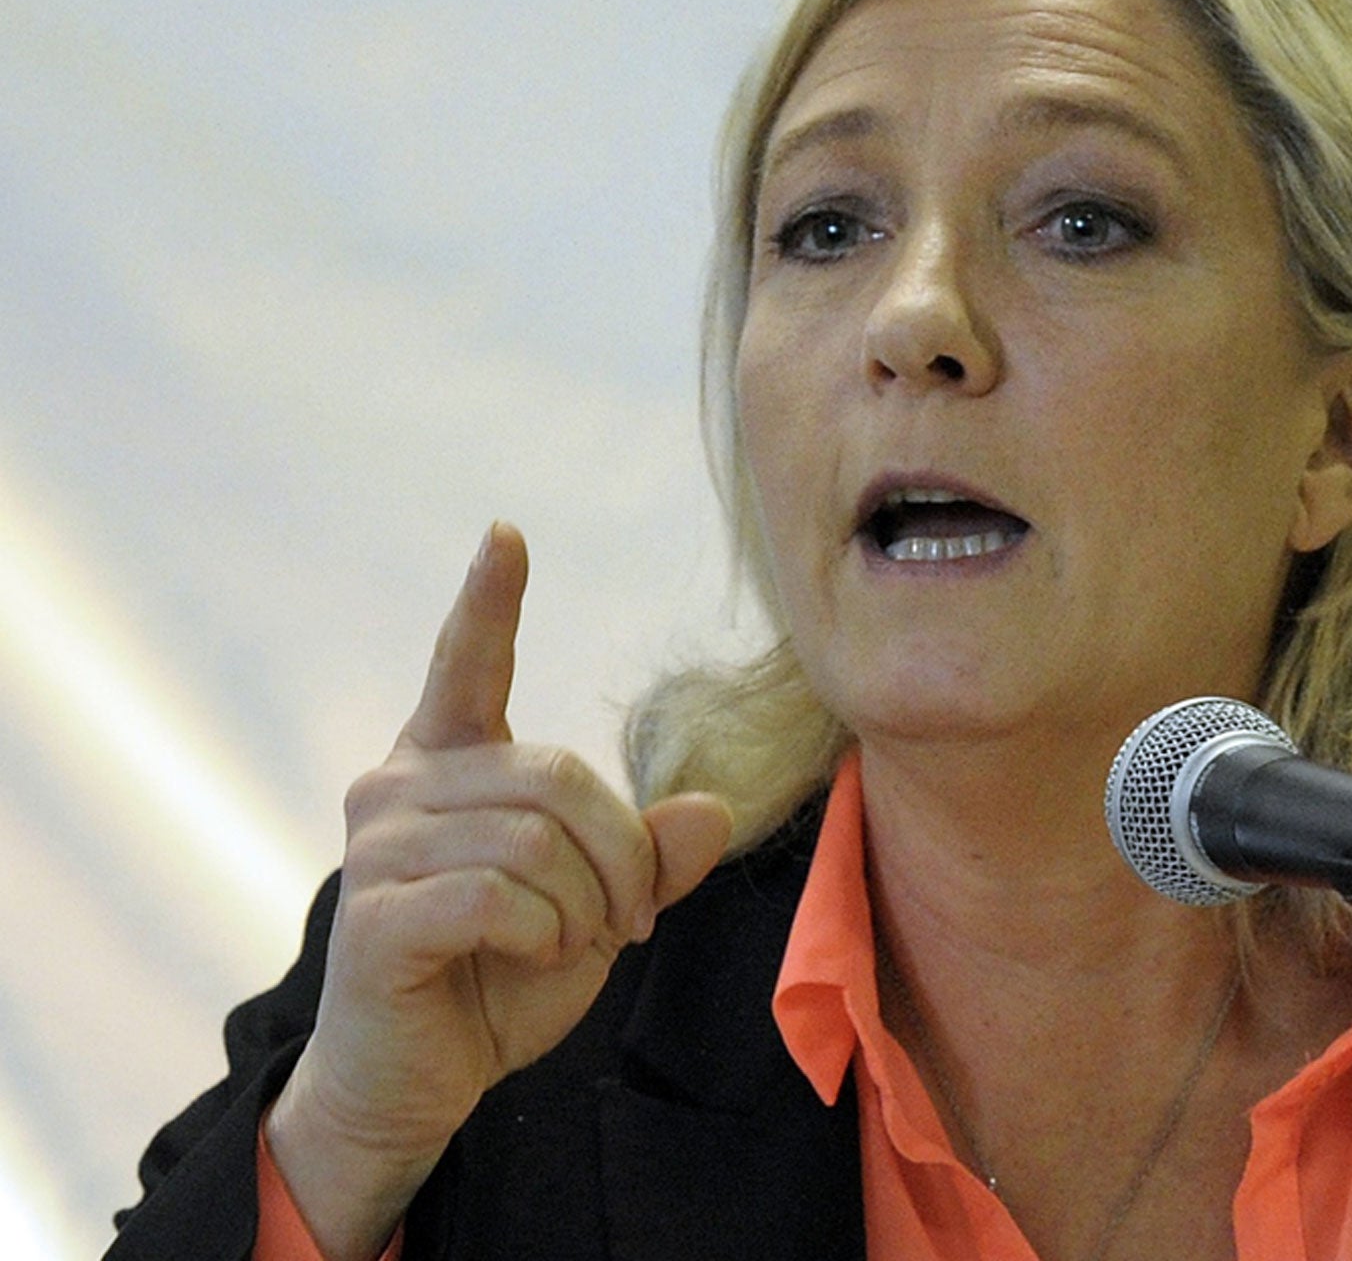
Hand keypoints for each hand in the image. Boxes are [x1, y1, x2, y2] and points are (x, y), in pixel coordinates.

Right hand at [267, 523, 730, 1260]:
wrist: (416, 1082)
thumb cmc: (500, 978)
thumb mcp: (596, 910)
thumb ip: (649, 857)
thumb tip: (715, 808)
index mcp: (448, 763)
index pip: (465, 664)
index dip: (488, 599)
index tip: (506, 533)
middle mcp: (399, 785)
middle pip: (558, 775)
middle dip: (621, 854)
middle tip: (627, 917)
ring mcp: (377, 847)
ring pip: (536, 840)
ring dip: (587, 903)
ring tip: (576, 942)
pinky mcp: (372, 914)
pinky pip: (498, 898)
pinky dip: (545, 936)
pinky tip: (533, 956)